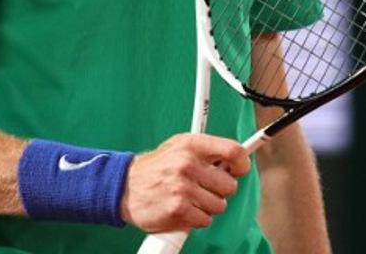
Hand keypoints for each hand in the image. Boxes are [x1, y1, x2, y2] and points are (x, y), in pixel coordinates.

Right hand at [121, 134, 249, 232]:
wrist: (124, 187)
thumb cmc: (156, 167)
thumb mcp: (179, 146)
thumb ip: (207, 150)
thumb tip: (236, 159)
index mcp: (191, 145)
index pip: (233, 151)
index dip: (242, 163)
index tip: (239, 170)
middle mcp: (188, 164)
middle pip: (229, 185)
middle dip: (220, 190)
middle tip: (205, 188)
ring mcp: (183, 188)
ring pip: (218, 205)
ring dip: (207, 206)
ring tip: (190, 198)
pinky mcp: (178, 210)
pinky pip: (205, 220)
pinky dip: (196, 219)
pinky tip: (183, 209)